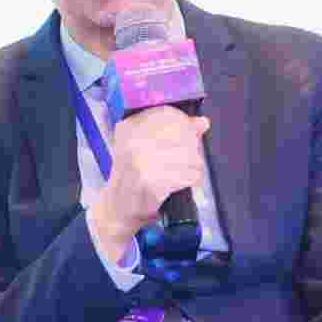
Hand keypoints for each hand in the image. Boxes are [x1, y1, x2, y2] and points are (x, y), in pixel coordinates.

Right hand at [86, 106, 208, 262]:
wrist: (118, 207)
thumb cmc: (133, 175)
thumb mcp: (146, 146)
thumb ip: (175, 131)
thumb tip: (203, 122)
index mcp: (130, 127)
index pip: (168, 114)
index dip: (185, 123)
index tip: (189, 133)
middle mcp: (133, 140)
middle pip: (184, 135)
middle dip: (192, 149)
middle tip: (186, 160)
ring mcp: (141, 160)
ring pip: (190, 156)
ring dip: (193, 167)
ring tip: (184, 173)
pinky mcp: (151, 181)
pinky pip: (187, 176)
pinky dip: (191, 180)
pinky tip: (183, 183)